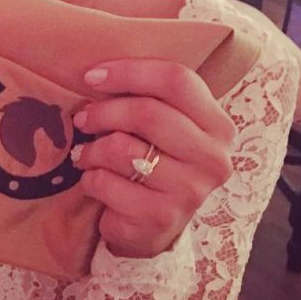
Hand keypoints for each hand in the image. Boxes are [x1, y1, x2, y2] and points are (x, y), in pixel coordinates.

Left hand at [71, 59, 235, 258]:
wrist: (152, 227)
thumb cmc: (152, 161)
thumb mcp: (160, 126)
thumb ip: (145, 98)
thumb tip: (96, 75)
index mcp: (218, 125)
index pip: (177, 80)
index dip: (129, 72)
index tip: (92, 76)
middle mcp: (213, 158)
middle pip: (147, 112)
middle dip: (104, 112)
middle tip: (82, 118)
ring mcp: (191, 191)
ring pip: (122, 149)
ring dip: (92, 149)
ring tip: (87, 154)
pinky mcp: (161, 217)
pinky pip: (107, 183)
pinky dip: (90, 179)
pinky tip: (95, 182)